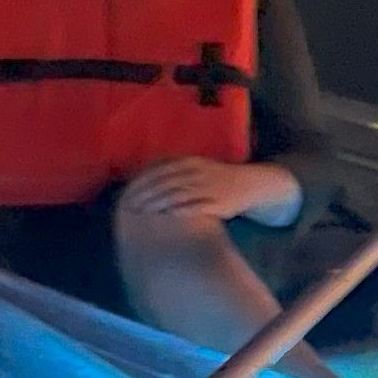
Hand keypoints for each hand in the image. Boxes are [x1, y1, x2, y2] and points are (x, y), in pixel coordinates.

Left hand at [118, 157, 295, 227]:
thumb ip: (172, 169)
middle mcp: (197, 173)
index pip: (159, 172)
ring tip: (142, 213)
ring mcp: (208, 188)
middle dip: (145, 195)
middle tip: (129, 206)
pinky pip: (196, 207)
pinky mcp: (218, 203)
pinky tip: (168, 215)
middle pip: (165, 183)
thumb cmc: (216, 177)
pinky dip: (180, 210)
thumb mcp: (195, 166)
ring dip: (158, 204)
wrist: (250, 183)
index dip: (142, 183)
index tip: (127, 193)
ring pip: (178, 195)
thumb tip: (143, 176)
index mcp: (189, 163)